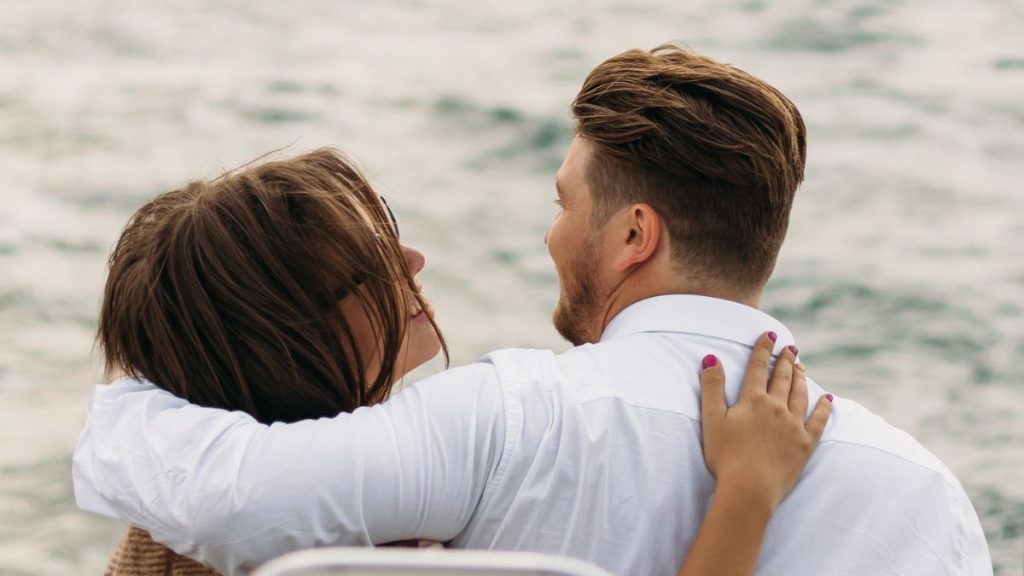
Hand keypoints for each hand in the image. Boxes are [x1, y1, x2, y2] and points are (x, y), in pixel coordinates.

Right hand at [699, 332, 831, 511]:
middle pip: (782, 377)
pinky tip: (827, 398)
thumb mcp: (712, 419)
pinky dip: (824, 407)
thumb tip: (711, 358)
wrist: (750, 489)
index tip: (769, 334)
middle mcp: (776, 407)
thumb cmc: (725, 456)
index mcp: (753, 400)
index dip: (763, 349)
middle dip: (785, 360)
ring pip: (800, 393)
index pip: (758, 367)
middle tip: (790, 348)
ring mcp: (794, 425)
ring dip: (801, 377)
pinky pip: (819, 420)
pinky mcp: (806, 443)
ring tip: (801, 365)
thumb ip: (712, 387)